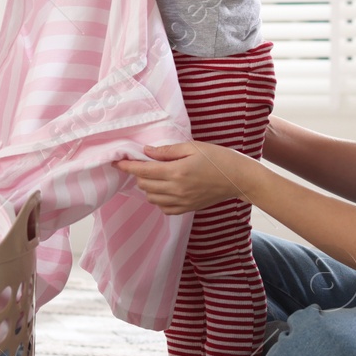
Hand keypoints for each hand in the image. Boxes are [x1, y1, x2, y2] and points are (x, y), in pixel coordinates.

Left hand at [114, 141, 252, 215]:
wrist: (238, 178)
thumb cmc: (218, 158)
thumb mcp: (193, 147)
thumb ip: (167, 151)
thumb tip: (146, 152)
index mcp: (177, 172)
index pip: (143, 171)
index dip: (127, 166)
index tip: (117, 162)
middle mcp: (176, 190)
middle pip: (144, 185)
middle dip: (138, 174)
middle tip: (141, 164)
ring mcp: (182, 202)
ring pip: (152, 198)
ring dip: (147, 187)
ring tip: (154, 175)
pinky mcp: (187, 208)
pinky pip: (164, 208)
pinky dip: (158, 199)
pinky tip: (164, 189)